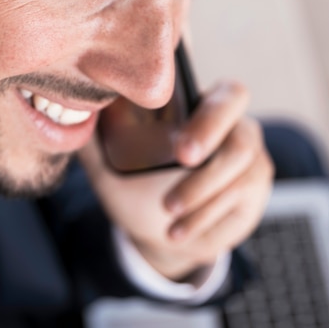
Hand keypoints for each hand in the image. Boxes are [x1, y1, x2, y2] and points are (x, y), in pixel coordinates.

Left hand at [78, 80, 273, 280]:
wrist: (161, 232)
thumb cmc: (138, 190)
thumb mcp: (111, 168)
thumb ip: (94, 143)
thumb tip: (72, 118)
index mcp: (204, 108)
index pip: (229, 95)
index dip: (210, 120)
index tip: (181, 152)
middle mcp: (236, 129)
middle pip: (244, 135)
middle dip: (212, 162)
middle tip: (176, 186)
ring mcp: (252, 161)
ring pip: (238, 176)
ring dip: (199, 198)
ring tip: (167, 214)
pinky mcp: (256, 192)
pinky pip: (238, 203)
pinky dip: (204, 219)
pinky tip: (178, 231)